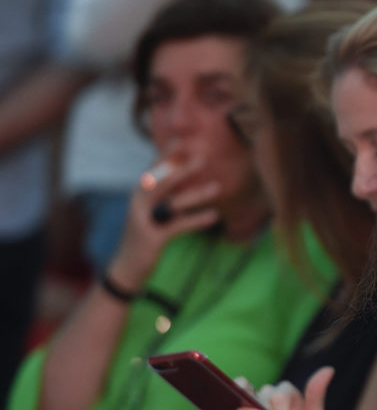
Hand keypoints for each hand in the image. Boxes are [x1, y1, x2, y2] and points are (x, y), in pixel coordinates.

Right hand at [108, 153, 220, 290]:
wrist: (126, 270)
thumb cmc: (144, 241)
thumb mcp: (153, 217)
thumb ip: (164, 200)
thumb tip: (182, 184)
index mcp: (139, 195)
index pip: (154, 170)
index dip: (167, 155)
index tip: (182, 139)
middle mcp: (138, 203)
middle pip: (163, 181)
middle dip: (183, 168)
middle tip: (203, 157)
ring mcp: (144, 220)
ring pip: (173, 202)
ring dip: (197, 194)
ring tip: (218, 187)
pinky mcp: (153, 238)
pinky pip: (179, 226)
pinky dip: (197, 220)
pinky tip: (215, 216)